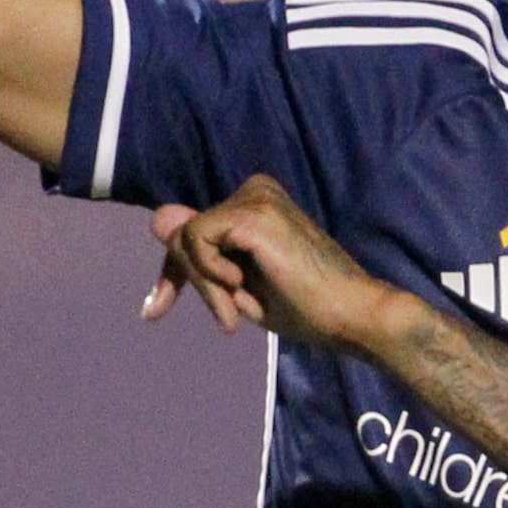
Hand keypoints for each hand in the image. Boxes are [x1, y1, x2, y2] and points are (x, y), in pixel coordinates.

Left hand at [139, 175, 410, 351]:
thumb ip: (202, 253)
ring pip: (187, 238)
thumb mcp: (238, 282)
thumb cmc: (304, 306)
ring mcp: (255, 198)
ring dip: (205, 286)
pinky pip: (197, 241)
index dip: (174, 271)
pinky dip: (208, 276)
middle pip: (183, 232)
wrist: (351, 314)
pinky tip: (239, 289)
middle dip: (190, 280)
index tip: (156, 309)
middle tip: (227, 318)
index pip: (191, 229)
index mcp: (255, 202)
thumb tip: (157, 218)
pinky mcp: (253, 215)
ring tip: (236, 312)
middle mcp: (254, 190)